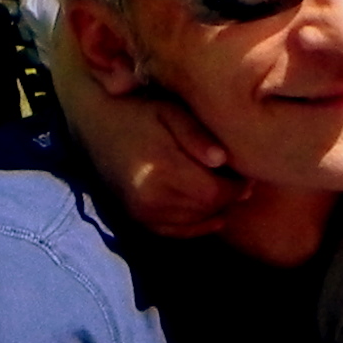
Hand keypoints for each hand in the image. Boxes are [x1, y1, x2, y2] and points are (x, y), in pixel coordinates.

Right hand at [48, 18, 247, 238]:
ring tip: (227, 191)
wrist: (95, 123)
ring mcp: (143, 213)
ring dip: (215, 210)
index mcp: (162, 171)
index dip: (237, 186)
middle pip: (208, 209)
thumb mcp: (170, 112)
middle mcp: (151, 199)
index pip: (215, 193)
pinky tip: (213, 214)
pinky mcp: (138, 219)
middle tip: (242, 181)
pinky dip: (198, 225)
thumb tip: (223, 160)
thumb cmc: (138, 110)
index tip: (248, 173)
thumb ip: (197, 135)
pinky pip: (177, 231)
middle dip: (229, 197)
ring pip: (196, 222)